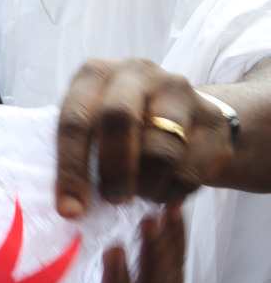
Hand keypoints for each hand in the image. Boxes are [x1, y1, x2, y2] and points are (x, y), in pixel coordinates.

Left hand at [55, 57, 234, 217]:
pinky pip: (192, 169)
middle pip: (118, 119)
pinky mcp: (213, 117)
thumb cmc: (120, 129)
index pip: (74, 119)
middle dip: (113, 170)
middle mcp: (136, 72)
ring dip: (146, 185)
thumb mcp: (91, 129)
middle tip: (113, 201)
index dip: (70, 168)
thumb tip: (69, 205)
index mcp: (95, 74)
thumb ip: (77, 154)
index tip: (70, 210)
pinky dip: (174, 192)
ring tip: (139, 194)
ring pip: (161, 149)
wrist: (181, 116)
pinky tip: (163, 191)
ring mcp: (179, 90)